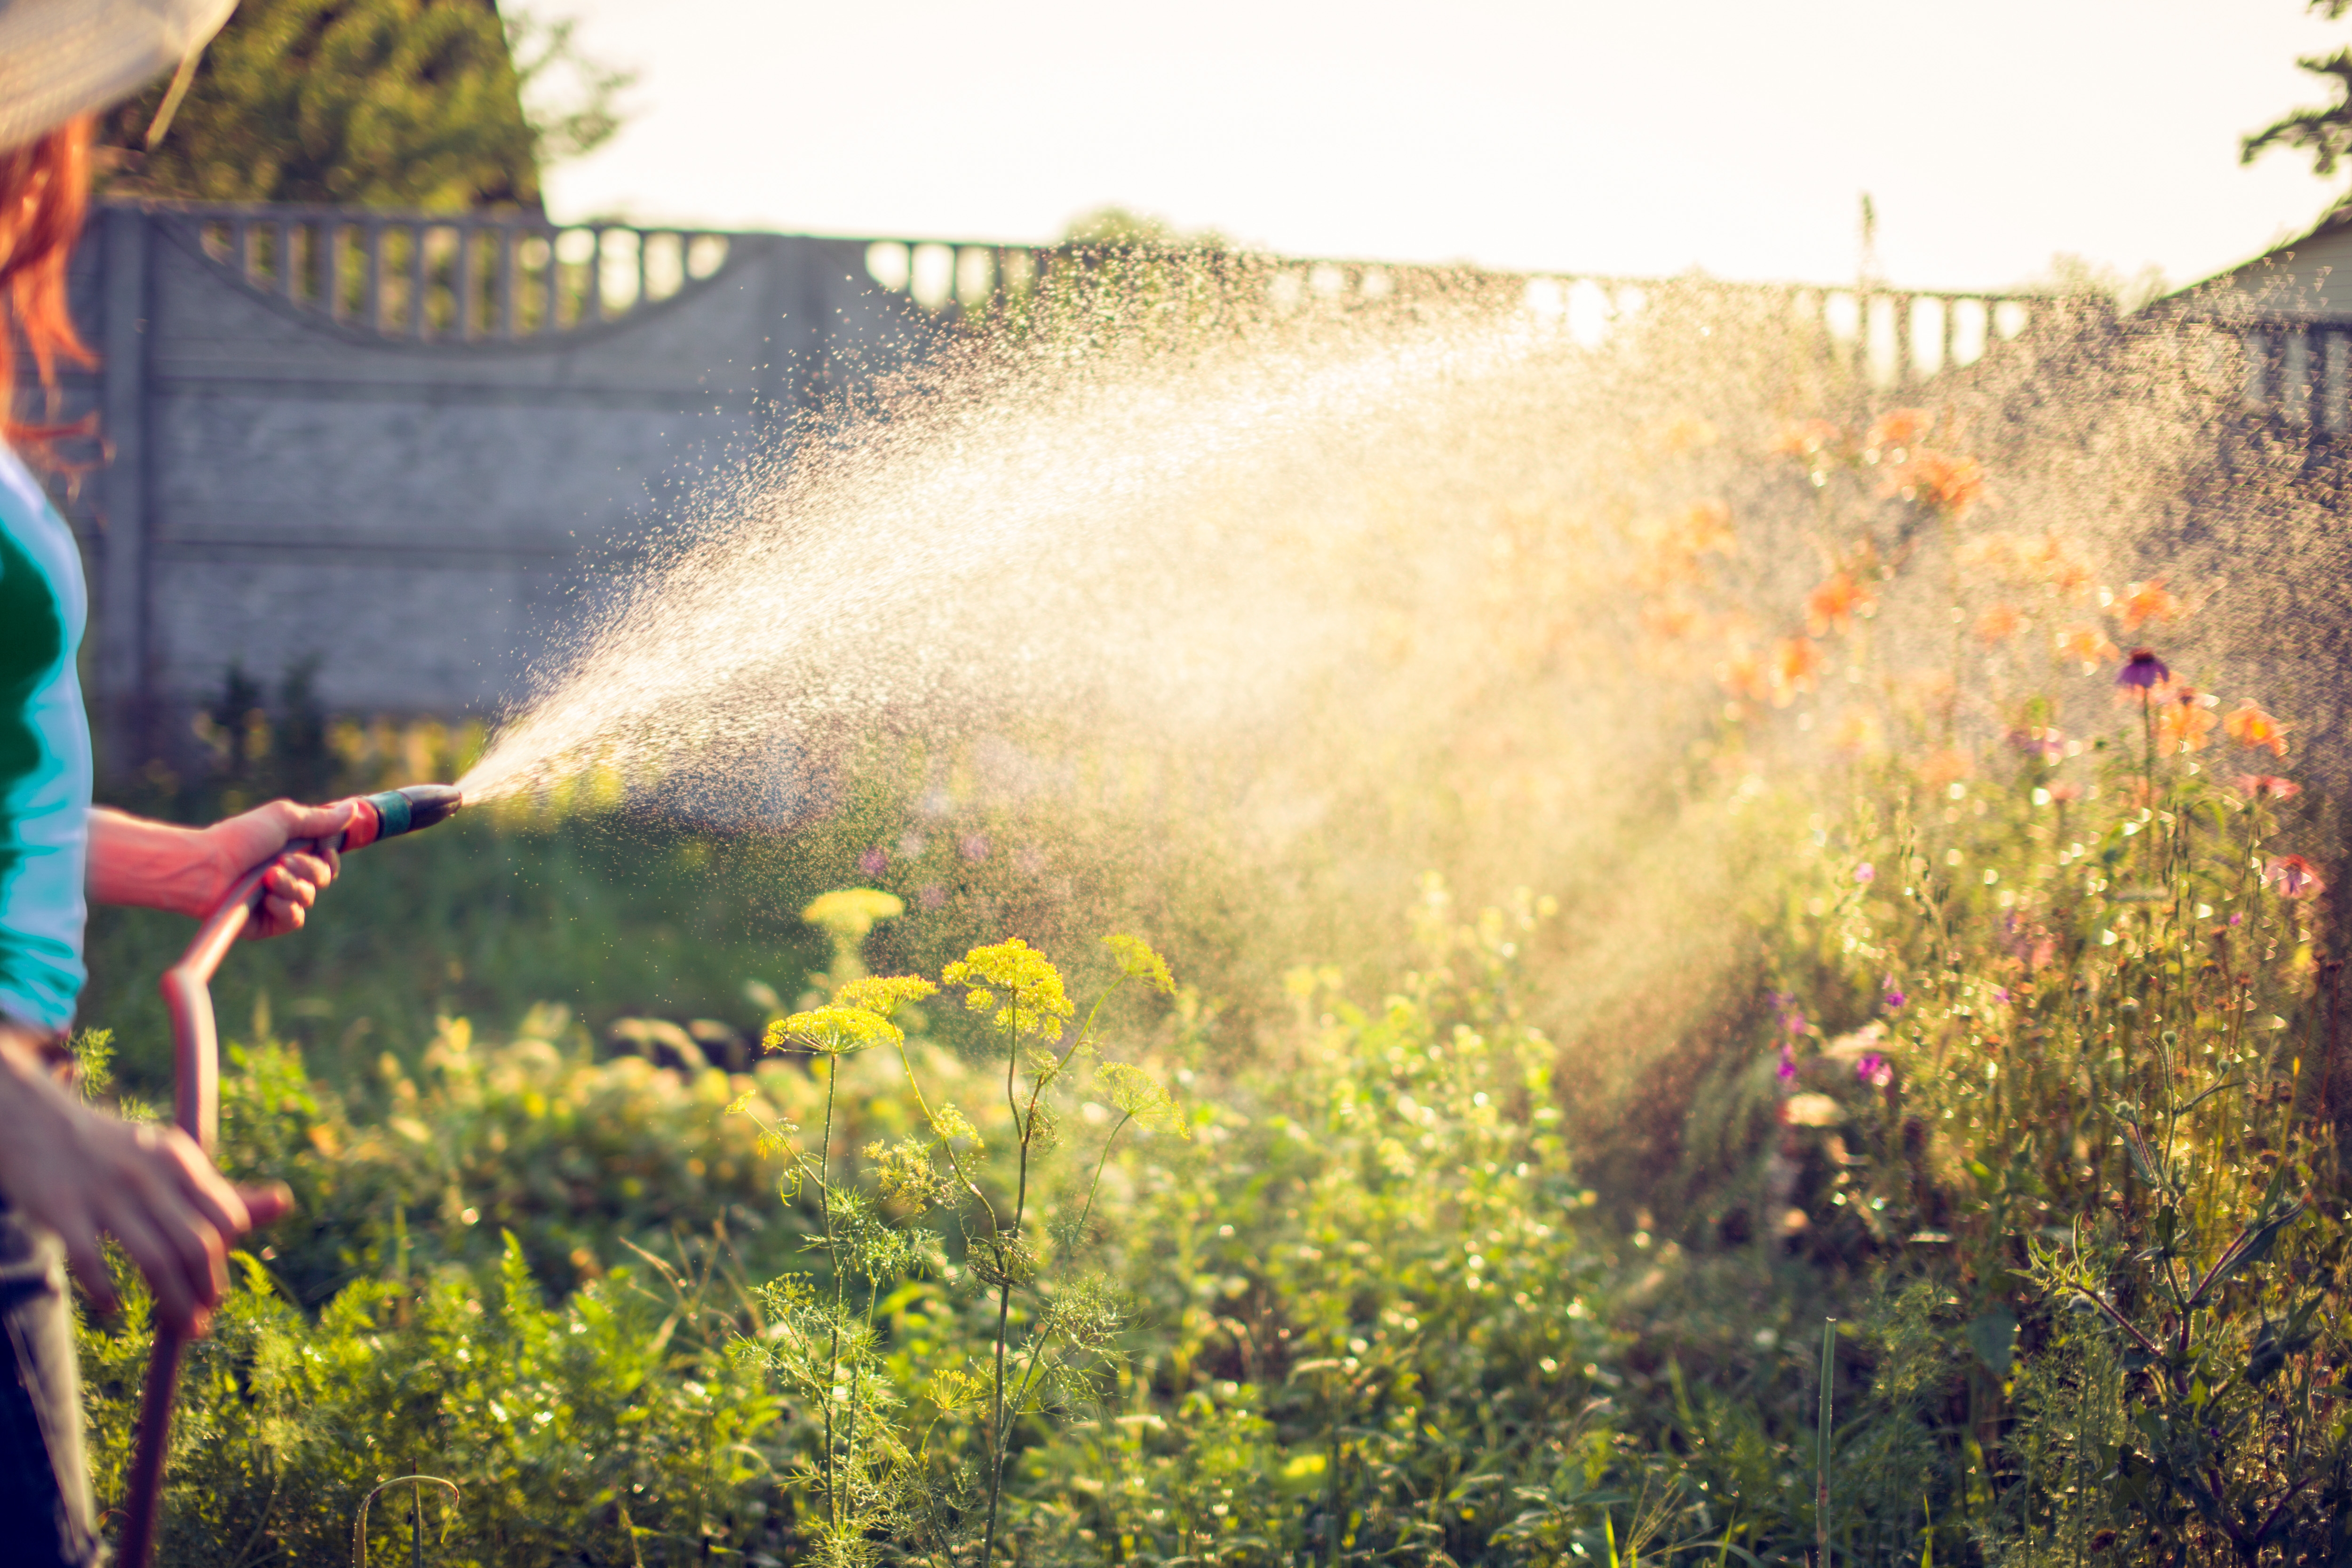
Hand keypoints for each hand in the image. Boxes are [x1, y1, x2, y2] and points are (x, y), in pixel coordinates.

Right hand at [0, 1030, 290, 1335]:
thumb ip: (217, 1189)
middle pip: (196, 1245)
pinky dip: (107, 1292)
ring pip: (156, 1260)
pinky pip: (93, 1263)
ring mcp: (106, 1192)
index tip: (215, 1289)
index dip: (224, 1261)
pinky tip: (115, 1308)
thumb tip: (284, 1203)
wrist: (31, 1120)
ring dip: (173, 1302)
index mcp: (180, 1159)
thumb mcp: (168, 1158)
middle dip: (206, 1290)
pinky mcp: (63, 1209)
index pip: (225, 1218)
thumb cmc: (110, 1150)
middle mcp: (149, 1174)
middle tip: (203, 1320)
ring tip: (181, 1328)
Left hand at [89, 798, 354, 934]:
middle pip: (324, 878)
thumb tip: (353, 810)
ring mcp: (277, 900)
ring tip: (267, 877)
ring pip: (310, 898)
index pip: (328, 860)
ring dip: (292, 885)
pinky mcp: (267, 923)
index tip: (322, 848)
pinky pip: (295, 919)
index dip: (329, 856)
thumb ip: (319, 819)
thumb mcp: (283, 819)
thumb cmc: (238, 839)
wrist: (205, 868)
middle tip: (281, 861)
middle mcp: (286, 876)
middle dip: (308, 869)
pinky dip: (285, 907)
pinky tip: (268, 899)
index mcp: (290, 851)